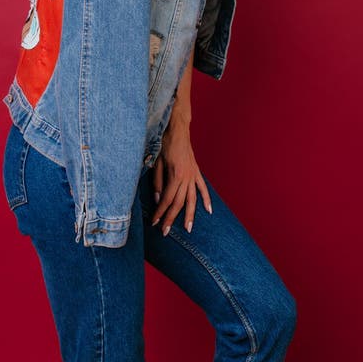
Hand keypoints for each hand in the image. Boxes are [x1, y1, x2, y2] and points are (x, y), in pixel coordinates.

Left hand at [151, 120, 212, 235]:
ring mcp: (193, 175)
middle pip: (179, 203)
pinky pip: (203, 188)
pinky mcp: (197, 172)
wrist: (177, 129)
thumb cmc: (164, 144)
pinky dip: (206, 199)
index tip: (154, 222)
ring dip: (190, 215)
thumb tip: (160, 200)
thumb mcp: (157, 163)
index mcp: (175, 175)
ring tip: (188, 229)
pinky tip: (208, 211)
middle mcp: (186, 177)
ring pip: (192, 199)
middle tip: (165, 232)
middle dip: (171, 218)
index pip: (167, 199)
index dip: (160, 212)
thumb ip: (158, 182)